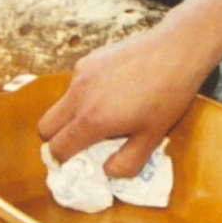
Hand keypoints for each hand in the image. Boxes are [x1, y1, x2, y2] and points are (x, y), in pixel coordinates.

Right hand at [36, 27, 202, 177]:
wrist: (176, 51)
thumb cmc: (167, 97)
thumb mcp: (151, 139)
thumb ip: (126, 164)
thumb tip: (106, 171)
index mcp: (92, 120)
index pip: (57, 148)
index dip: (64, 160)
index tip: (78, 161)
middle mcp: (79, 95)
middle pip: (46, 126)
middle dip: (58, 138)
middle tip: (83, 142)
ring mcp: (81, 73)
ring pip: (61, 103)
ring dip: (72, 115)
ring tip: (105, 113)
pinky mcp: (88, 58)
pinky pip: (75, 84)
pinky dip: (84, 94)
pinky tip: (113, 90)